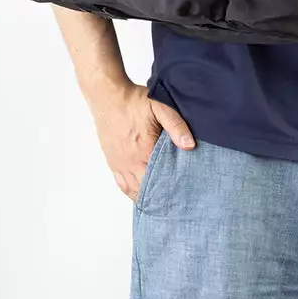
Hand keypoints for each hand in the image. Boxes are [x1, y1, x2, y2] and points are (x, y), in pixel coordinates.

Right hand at [89, 83, 194, 201]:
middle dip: (162, 195)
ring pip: (134, 190)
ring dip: (147, 195)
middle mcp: (130, 162)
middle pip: (148, 189)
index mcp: (144, 151)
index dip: (173, 188)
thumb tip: (189, 145)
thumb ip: (176, 125)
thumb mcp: (159, 107)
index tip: (184, 194)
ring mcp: (120, 164)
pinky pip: (122, 184)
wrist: (108, 97)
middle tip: (177, 201)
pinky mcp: (113, 162)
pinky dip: (132, 191)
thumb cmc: (134, 101)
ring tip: (162, 201)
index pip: (161, 179)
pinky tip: (141, 194)